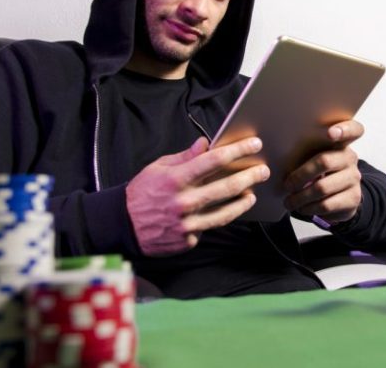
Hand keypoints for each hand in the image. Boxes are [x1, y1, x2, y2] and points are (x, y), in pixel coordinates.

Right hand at [126, 136, 269, 256]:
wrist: (122, 225)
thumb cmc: (142, 192)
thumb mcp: (158, 168)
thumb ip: (184, 158)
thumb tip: (205, 144)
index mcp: (175, 179)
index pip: (213, 161)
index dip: (237, 151)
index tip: (254, 144)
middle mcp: (183, 202)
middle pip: (225, 188)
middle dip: (249, 177)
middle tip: (263, 170)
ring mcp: (186, 224)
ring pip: (224, 213)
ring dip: (242, 202)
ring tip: (251, 194)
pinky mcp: (188, 240)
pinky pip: (208, 228)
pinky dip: (216, 219)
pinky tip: (224, 212)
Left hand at [283, 120, 363, 223]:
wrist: (341, 198)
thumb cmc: (319, 174)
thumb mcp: (314, 159)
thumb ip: (305, 152)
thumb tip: (277, 156)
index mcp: (341, 143)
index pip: (353, 129)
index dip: (344, 129)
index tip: (329, 133)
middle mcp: (350, 158)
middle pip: (324, 161)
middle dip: (300, 175)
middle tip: (287, 185)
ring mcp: (353, 179)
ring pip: (322, 187)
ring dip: (300, 197)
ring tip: (289, 201)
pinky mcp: (353, 199)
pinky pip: (326, 205)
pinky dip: (309, 208)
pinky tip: (302, 208)